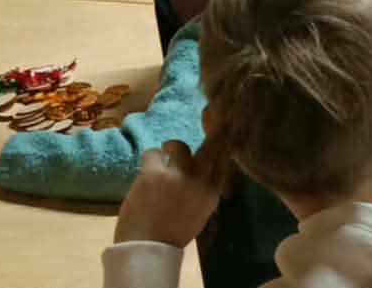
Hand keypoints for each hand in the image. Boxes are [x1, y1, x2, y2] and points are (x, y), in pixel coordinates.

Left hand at [113, 138, 227, 248]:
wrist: (146, 248)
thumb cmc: (172, 235)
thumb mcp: (199, 213)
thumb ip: (202, 191)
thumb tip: (202, 170)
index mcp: (211, 196)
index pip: (224, 163)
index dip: (224, 145)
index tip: (224, 132)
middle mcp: (199, 182)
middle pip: (211, 148)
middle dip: (214, 134)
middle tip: (212, 122)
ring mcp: (177, 175)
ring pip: (179, 146)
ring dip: (171, 149)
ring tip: (164, 158)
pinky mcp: (153, 173)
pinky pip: (153, 153)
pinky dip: (151, 159)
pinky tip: (147, 170)